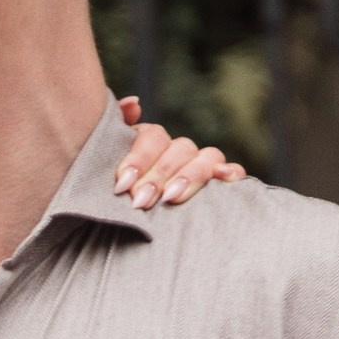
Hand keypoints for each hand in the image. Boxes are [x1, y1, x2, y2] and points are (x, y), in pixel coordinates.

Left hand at [114, 101, 248, 211]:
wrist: (120, 234)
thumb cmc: (114, 199)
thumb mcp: (104, 168)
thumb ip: (111, 137)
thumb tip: (134, 104)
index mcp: (149, 144)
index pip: (152, 137)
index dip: (138, 159)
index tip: (122, 185)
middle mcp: (177, 151)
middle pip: (178, 149)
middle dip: (158, 176)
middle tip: (140, 201)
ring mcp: (201, 167)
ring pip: (207, 157)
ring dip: (190, 175)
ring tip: (170, 198)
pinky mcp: (221, 185)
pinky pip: (235, 172)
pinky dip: (232, 172)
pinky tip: (222, 177)